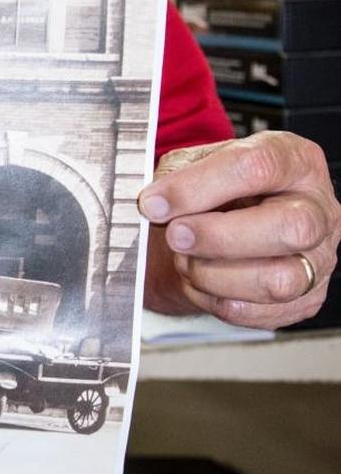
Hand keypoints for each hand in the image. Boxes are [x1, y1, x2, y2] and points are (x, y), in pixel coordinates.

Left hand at [141, 131, 339, 328]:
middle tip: (175, 235)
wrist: (215, 231)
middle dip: (218, 237)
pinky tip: (199, 280)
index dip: (197, 187)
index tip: (154, 203)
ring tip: (185, 260)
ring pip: (278, 280)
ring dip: (214, 275)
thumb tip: (156, 204)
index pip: (257, 167)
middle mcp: (317, 208)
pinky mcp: (305, 299)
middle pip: (290, 228)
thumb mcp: (192, 166)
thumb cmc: (212, 193)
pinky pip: (259, 312)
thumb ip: (176, 178)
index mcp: (293, 161)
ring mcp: (318, 258)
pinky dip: (215, 300)